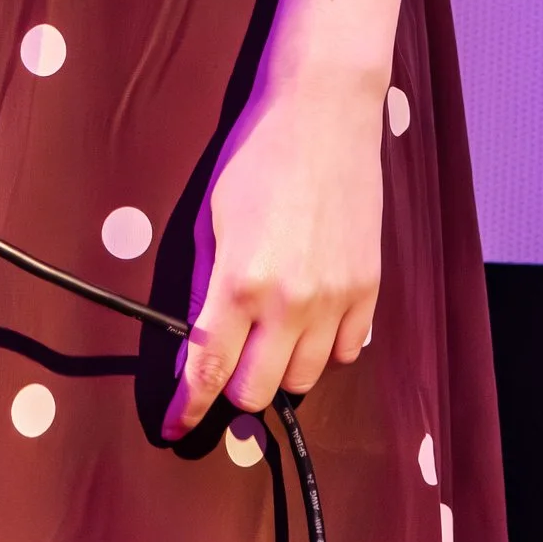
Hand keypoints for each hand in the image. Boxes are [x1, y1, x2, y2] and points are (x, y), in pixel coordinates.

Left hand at [163, 67, 384, 436]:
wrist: (323, 114)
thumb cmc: (257, 157)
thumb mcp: (209, 217)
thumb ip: (203, 286)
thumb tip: (193, 339)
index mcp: (241, 280)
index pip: (209, 369)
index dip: (187, 407)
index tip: (173, 427)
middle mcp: (291, 301)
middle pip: (258, 391)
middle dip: (234, 385)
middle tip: (227, 359)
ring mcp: (337, 299)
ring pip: (305, 379)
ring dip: (280, 367)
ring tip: (269, 331)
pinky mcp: (369, 291)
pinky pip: (347, 352)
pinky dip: (324, 349)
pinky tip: (309, 318)